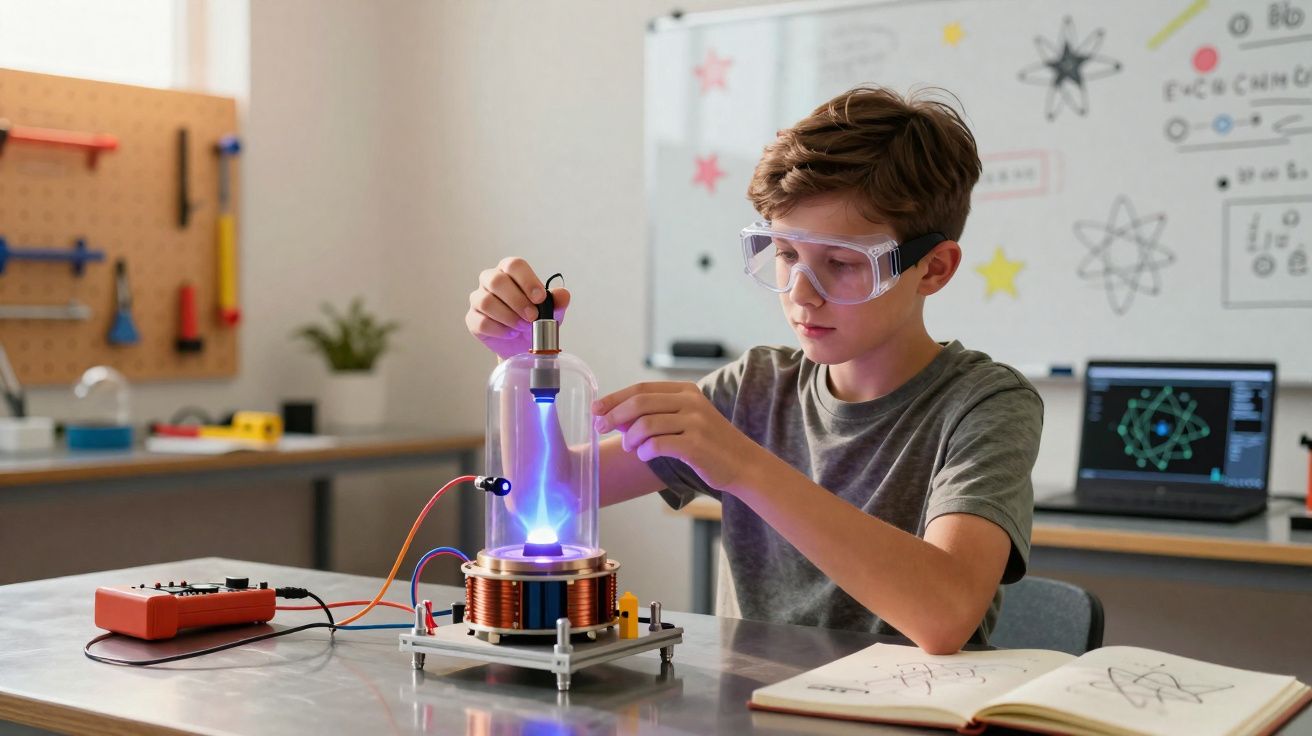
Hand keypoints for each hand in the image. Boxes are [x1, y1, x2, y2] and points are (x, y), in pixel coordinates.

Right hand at [465, 257, 570, 358]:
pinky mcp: (473, 319)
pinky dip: (499, 330)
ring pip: (486, 302)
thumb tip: (563, 295)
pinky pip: (481, 322)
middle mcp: (491, 280)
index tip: (540, 298)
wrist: (524, 344)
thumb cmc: (536, 319)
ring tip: (522, 327)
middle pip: (497, 281)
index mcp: (510, 271)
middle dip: (517, 301)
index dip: (527, 280)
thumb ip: (557, 301)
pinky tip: (511, 334)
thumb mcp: (551, 310)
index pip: (514, 265)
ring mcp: (479, 299)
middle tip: (532, 317)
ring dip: (508, 316)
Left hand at [592, 381, 764, 491]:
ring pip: (646, 424)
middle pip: (639, 402)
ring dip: (630, 439)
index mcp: (685, 391)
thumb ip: (655, 415)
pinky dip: (646, 451)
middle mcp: (690, 401)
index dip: (614, 398)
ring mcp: (695, 422)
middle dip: (614, 415)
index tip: (595, 410)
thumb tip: (614, 418)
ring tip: (631, 449)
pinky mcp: (696, 445)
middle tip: (600, 428)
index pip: (640, 389)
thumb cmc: (709, 445)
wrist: (744, 464)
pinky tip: (646, 456)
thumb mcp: (685, 421)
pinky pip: (658, 444)